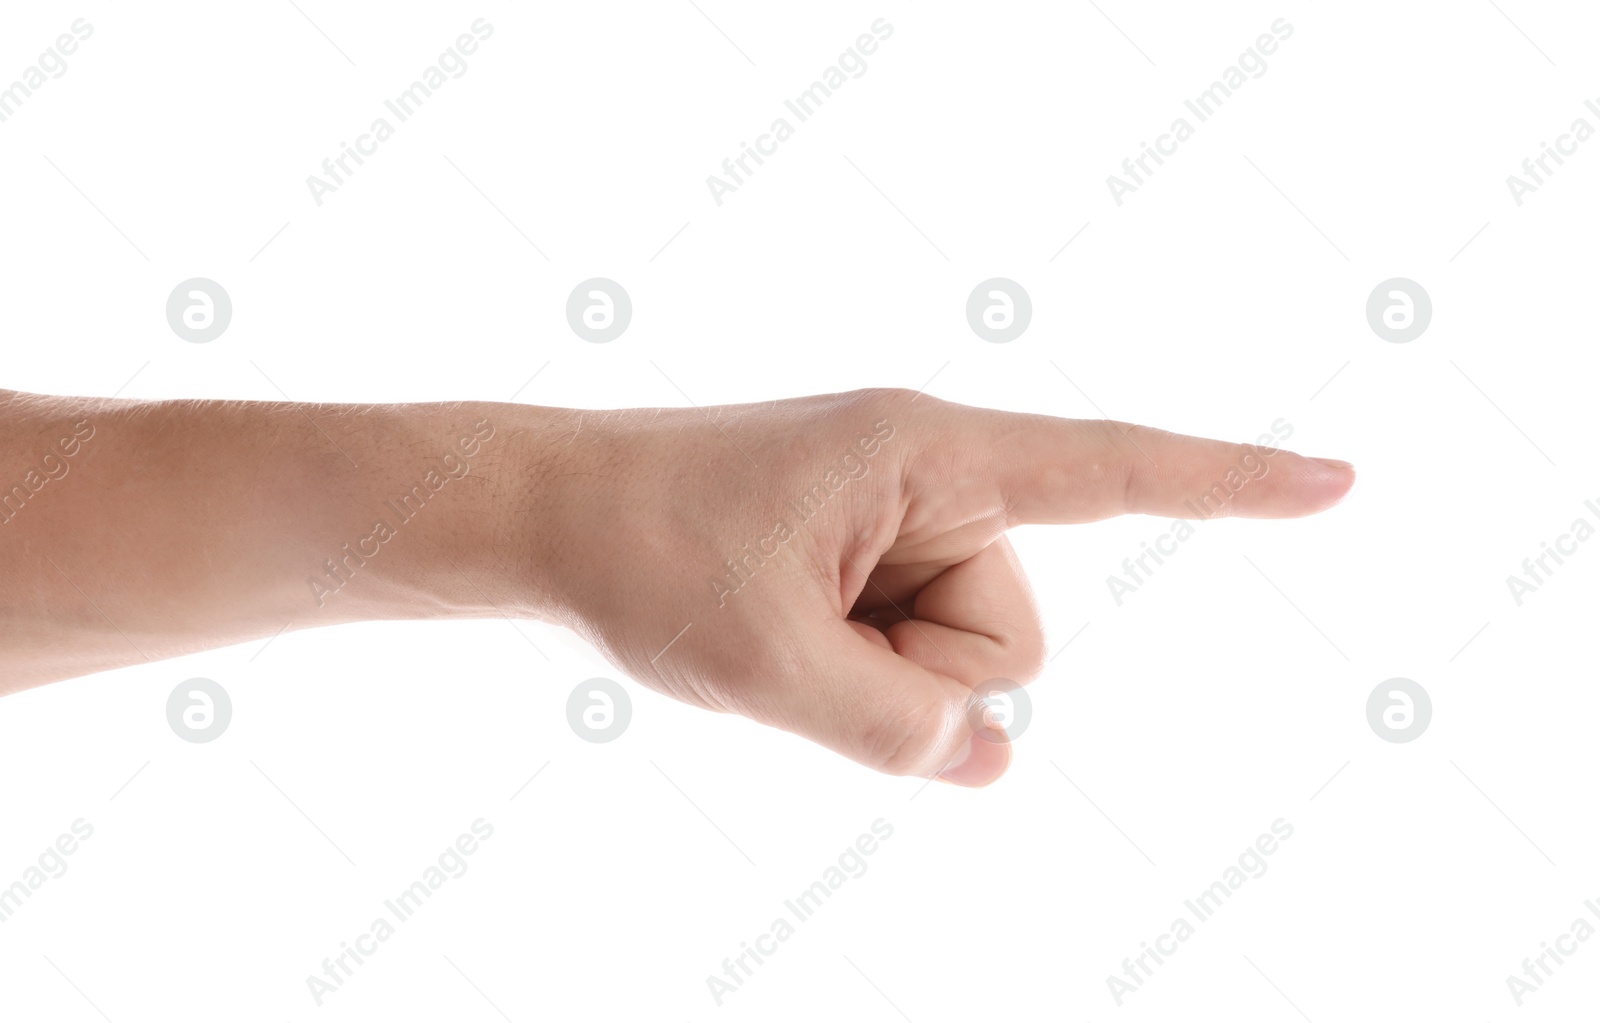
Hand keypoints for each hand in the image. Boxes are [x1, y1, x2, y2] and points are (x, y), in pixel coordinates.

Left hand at [529, 388, 1354, 786]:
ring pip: (957, 655)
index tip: (1338, 482)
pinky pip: (908, 646)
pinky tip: (777, 629)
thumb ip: (904, 732)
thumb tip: (987, 759)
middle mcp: (930, 474)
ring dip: (874, 672)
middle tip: (795, 634)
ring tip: (771, 625)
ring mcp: (897, 516)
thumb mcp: (771, 667)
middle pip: (1008, 633)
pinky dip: (854, 666)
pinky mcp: (865, 551)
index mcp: (927, 454)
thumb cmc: (642, 557)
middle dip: (918, 671)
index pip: (1108, 470)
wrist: (541, 516)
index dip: (1228, 486)